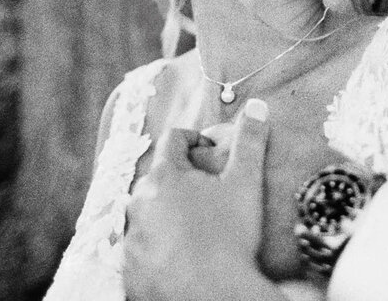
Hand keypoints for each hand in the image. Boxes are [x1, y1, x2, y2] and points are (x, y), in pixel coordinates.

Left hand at [123, 98, 277, 300]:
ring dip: (168, 215)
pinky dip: (159, 247)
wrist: (214, 297)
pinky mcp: (129, 270)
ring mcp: (131, 239)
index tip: (213, 153)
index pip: (173, 139)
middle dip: (182, 180)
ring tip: (199, 229)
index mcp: (163, 176)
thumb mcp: (246, 183)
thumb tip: (258, 105)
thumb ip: (250, 141)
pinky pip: (142, 249)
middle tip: (211, 194)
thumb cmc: (231, 237)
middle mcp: (138, 203)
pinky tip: (184, 256)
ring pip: (148, 215)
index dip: (196, 141)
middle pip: (159, 178)